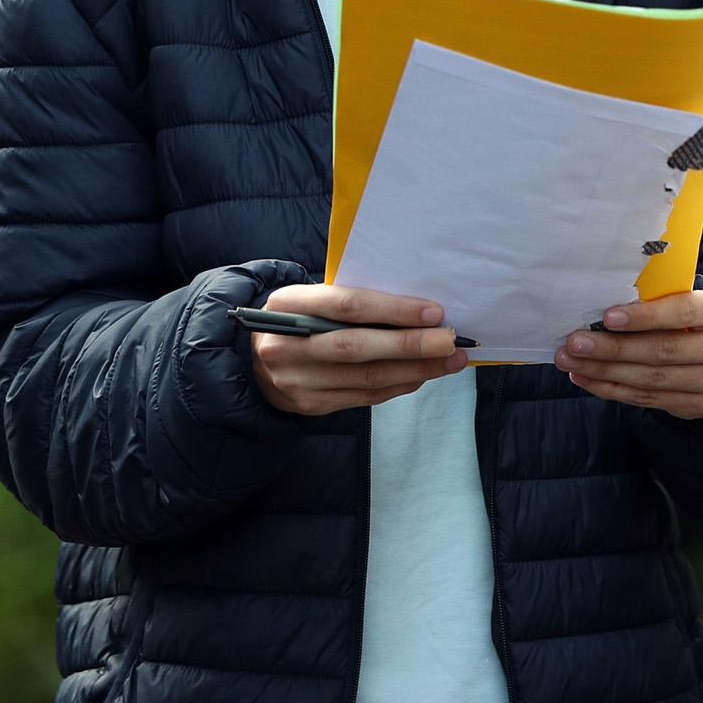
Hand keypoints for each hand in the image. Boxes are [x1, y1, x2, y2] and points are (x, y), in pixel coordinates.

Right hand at [249, 284, 467, 415]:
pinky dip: (398, 386)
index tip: (434, 312)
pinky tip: (423, 375)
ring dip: (415, 369)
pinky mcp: (310, 405)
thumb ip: (349, 300)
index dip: (394, 309)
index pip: (347, 306)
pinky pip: (364, 397)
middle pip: (358, 347)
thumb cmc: (298, 318)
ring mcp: (296, 380)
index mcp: (288, 305)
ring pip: (366, 377)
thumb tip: (418, 308)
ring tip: (450, 360)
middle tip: (451, 340)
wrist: (251, 359)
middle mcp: (288, 345)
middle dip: (411, 345)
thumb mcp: (309, 297)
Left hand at [555, 287, 702, 419]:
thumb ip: (659, 301)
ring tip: (572, 362)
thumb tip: (604, 312)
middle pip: (663, 351)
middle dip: (613, 348)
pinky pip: (648, 400)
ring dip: (605, 372)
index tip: (607, 318)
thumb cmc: (695, 315)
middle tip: (575, 343)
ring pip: (652, 380)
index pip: (683, 313)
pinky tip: (588, 379)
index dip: (644, 316)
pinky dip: (613, 390)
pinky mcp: (700, 406)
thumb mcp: (689, 297)